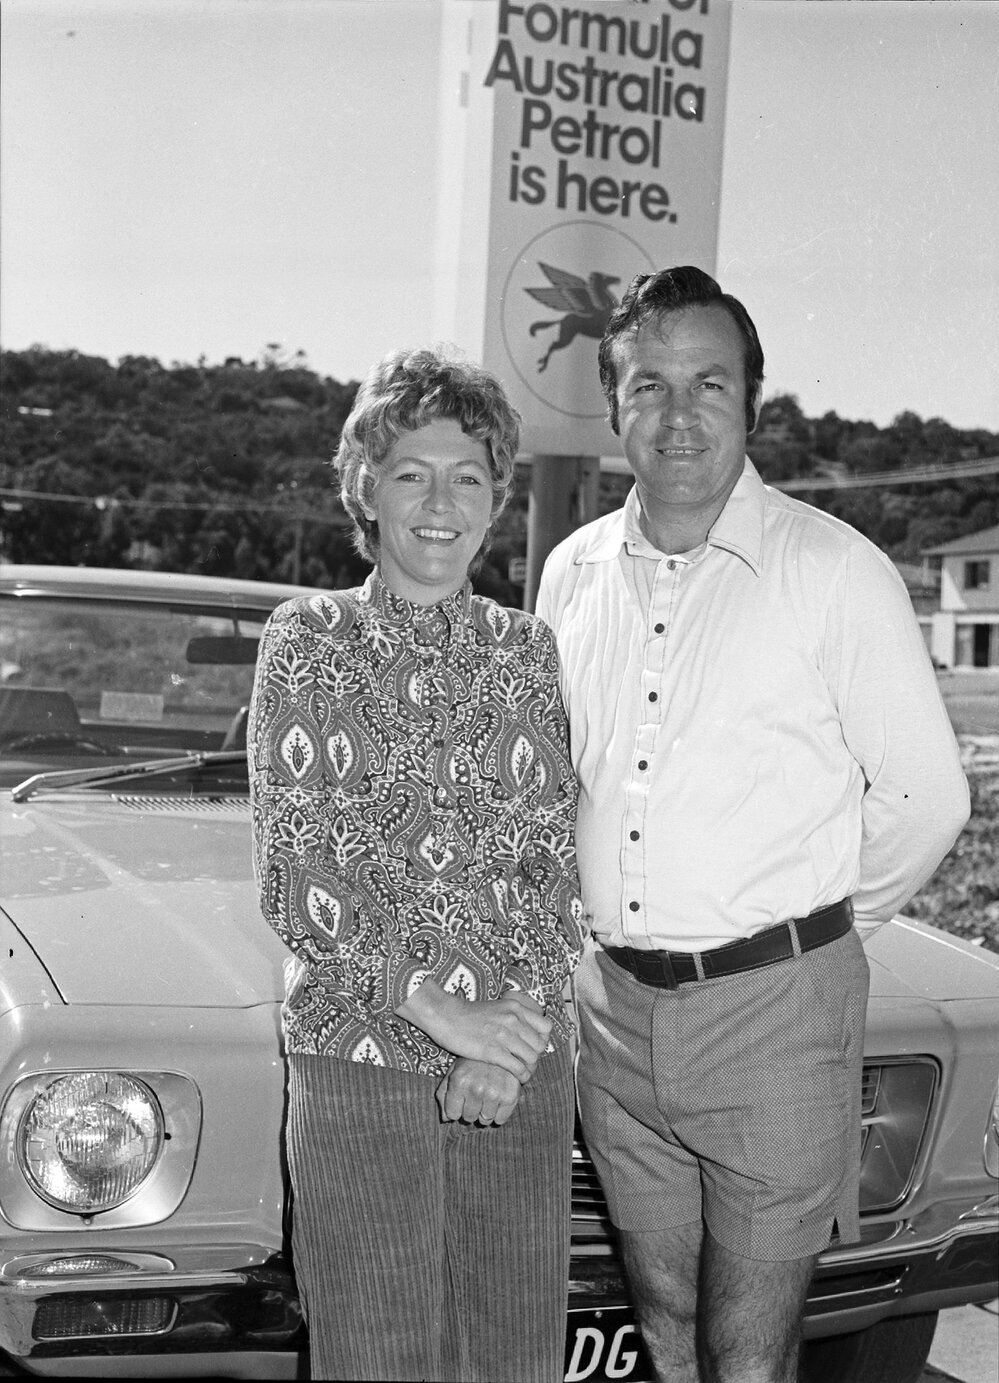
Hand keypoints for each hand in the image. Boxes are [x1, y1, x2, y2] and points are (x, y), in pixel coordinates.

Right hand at [396, 981, 551, 1082]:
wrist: (447, 1017)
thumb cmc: (469, 1014)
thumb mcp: (497, 1008)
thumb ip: (513, 1017)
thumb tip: (526, 1032)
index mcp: (516, 1008)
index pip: (546, 1027)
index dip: (543, 1040)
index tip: (534, 1047)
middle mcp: (514, 1020)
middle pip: (540, 1045)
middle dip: (536, 1057)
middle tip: (527, 1063)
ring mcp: (504, 1035)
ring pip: (532, 1058)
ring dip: (530, 1068)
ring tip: (523, 1073)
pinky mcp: (493, 1051)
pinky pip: (518, 1068)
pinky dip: (522, 1076)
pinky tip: (517, 1079)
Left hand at [437, 1059, 521, 1125]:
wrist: (502, 1049)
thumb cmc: (473, 1063)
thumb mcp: (454, 1072)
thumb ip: (444, 1094)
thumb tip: (445, 1118)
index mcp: (459, 1081)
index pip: (452, 1114)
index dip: (457, 1108)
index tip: (462, 1098)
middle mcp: (476, 1088)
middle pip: (469, 1118)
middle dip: (471, 1109)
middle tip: (477, 1094)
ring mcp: (494, 1093)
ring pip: (485, 1120)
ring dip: (485, 1112)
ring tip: (488, 1095)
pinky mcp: (510, 1097)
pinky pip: (500, 1120)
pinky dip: (499, 1114)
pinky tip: (498, 1099)